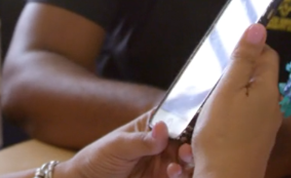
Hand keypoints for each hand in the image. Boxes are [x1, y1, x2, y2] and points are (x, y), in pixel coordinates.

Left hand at [59, 114, 187, 177]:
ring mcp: (163, 161)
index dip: (188, 123)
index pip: (176, 119)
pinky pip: (179, 177)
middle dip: (191, 146)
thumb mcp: (117, 146)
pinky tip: (173, 173)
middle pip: (187, 141)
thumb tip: (163, 128)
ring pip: (186, 161)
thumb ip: (141, 140)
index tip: (192, 130)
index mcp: (152, 126)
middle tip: (186, 151)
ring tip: (176, 166)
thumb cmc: (98, 157)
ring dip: (187, 163)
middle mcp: (162, 142)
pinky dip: (181, 175)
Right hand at [187, 24, 281, 177]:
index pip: (268, 55)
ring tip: (213, 96)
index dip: (251, 46)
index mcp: (268, 91)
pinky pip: (248, 116)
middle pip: (261, 76)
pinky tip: (217, 118)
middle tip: (216, 72)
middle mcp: (273, 108)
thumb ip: (242, 60)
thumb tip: (258, 27)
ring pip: (253, 97)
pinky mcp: (256, 141)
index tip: (229, 48)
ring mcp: (266, 126)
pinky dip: (235, 110)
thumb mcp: (226, 90)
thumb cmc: (221, 136)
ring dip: (236, 91)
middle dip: (241, 69)